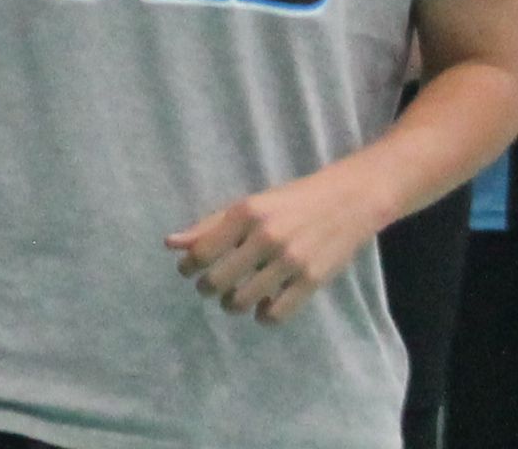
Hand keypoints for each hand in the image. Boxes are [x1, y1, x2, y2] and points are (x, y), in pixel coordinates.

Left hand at [168, 161, 384, 323]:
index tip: (187, 271)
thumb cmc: (290, 202)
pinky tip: (262, 308)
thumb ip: (210, 225)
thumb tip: (170, 245)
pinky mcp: (313, 280)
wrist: (347, 201)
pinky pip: (277, 313)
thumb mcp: (249, 205)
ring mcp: (291, 260)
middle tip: (209, 288)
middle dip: (207, 289)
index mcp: (246, 213)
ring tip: (233, 300)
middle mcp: (266, 236)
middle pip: (218, 281)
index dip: (188, 267)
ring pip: (244, 300)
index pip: (202, 252)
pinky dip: (263, 317)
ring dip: (232, 305)